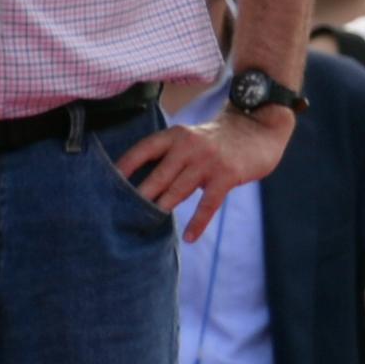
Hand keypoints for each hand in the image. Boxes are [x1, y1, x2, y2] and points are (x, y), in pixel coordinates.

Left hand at [121, 107, 295, 241]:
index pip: (143, 150)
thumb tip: (144, 185)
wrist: (260, 126)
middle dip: (139, 196)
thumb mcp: (192, 138)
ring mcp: (208, 160)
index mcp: (176, 135)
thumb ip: (172, 156)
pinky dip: (198, 222)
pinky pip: (208, 203)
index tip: (104, 185)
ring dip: (162, 209)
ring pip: (178, 190)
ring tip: (146, 226)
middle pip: (157, 175)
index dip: (124, 167)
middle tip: (119, 215)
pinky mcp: (227, 174)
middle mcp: (189, 145)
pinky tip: (189, 237)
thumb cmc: (221, 139)